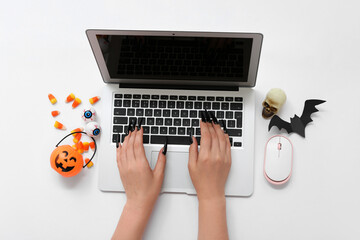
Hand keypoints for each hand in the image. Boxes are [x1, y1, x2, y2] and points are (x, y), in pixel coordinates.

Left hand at [116, 127, 165, 209]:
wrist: (139, 202)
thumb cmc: (149, 191)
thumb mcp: (159, 175)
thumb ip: (161, 161)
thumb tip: (163, 150)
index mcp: (141, 165)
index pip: (138, 145)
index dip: (139, 135)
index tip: (140, 129)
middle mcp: (131, 165)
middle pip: (130, 145)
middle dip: (132, 135)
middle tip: (135, 128)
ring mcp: (124, 168)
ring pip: (123, 149)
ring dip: (126, 140)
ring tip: (129, 133)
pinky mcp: (121, 171)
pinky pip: (118, 157)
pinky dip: (119, 149)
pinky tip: (120, 144)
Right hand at [188, 117, 230, 239]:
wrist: (212, 192)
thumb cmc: (200, 181)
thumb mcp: (191, 165)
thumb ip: (192, 150)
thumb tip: (193, 138)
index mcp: (205, 157)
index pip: (206, 136)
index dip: (204, 126)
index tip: (202, 121)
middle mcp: (216, 156)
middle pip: (214, 135)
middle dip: (211, 125)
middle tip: (208, 119)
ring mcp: (224, 158)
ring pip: (222, 138)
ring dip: (219, 129)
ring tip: (215, 123)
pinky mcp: (229, 160)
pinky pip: (228, 145)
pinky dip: (226, 137)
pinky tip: (223, 133)